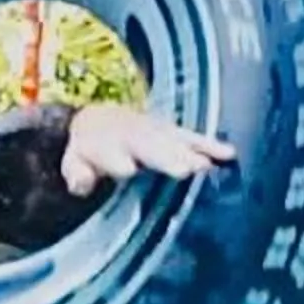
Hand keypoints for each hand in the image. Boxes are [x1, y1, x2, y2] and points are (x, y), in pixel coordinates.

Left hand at [60, 100, 237, 194]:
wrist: (99, 121)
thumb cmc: (89, 151)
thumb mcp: (74, 162)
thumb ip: (76, 173)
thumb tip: (81, 182)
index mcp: (103, 142)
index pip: (110, 152)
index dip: (117, 159)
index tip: (128, 167)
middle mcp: (131, 133)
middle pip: (148, 144)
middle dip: (165, 154)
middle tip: (183, 167)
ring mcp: (154, 130)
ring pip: (172, 139)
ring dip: (191, 151)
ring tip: (206, 165)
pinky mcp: (173, 132)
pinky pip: (193, 137)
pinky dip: (210, 145)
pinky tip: (229, 154)